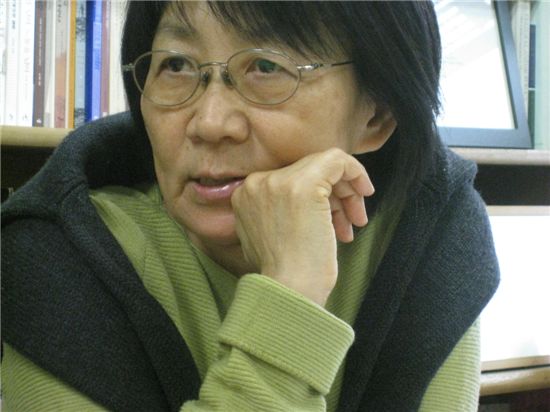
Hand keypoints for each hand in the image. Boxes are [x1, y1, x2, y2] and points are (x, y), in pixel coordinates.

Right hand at [231, 148, 373, 305]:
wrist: (288, 291)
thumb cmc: (285, 274)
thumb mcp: (268, 236)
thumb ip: (277, 212)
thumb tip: (310, 201)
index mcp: (245, 195)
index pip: (288, 179)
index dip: (316, 196)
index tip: (332, 217)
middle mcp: (257, 183)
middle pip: (306, 171)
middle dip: (335, 194)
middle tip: (351, 219)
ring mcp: (280, 182)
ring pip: (323, 165)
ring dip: (346, 192)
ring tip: (355, 221)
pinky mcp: (305, 184)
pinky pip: (337, 160)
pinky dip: (355, 172)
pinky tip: (366, 191)